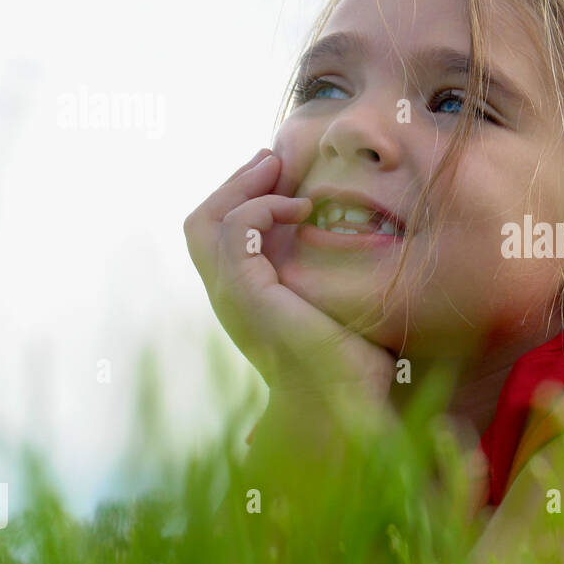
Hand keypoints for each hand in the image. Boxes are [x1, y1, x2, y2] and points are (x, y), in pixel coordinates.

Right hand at [184, 148, 395, 404]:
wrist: (344, 405)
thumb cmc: (352, 364)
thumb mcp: (337, 306)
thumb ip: (330, 274)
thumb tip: (364, 241)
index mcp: (244, 298)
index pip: (216, 234)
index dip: (240, 196)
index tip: (280, 174)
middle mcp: (228, 297)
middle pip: (199, 221)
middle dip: (234, 182)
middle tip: (272, 158)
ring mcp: (232, 296)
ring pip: (206, 220)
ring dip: (244, 187)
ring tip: (280, 171)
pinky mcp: (248, 294)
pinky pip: (236, 231)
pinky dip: (261, 207)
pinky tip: (299, 207)